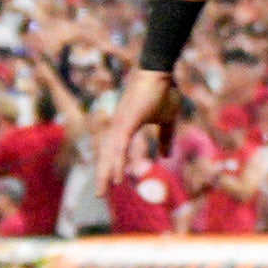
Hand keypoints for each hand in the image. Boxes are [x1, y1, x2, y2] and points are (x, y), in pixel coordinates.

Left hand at [95, 66, 180, 188]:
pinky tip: (116, 178)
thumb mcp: (168, 120)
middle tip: (99, 195)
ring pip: (109, 154)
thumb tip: (165, 156)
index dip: (111, 165)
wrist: (160, 72)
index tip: (111, 182)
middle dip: (102, 175)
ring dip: (105, 173)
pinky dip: (116, 163)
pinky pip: (119, 148)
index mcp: (125, 125)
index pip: (115, 150)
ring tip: (101, 193)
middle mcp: (118, 125)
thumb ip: (166, 138)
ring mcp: (120, 123)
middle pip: (107, 155)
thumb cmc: (163, 92)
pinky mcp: (125, 122)